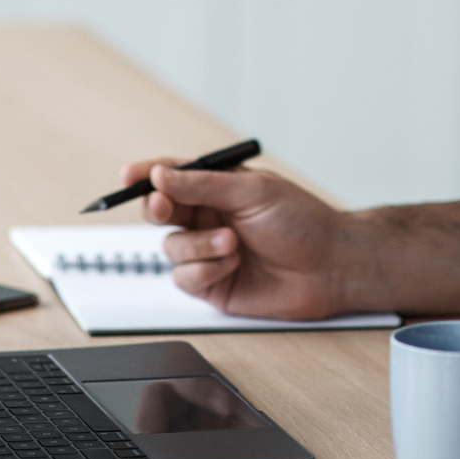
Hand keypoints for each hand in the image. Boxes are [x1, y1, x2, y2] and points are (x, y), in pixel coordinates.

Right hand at [122, 159, 365, 319]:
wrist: (330, 266)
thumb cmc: (302, 221)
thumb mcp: (252, 191)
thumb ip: (202, 185)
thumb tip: (161, 175)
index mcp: (219, 187)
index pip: (172, 177)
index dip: (147, 175)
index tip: (129, 175)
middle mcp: (209, 218)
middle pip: (161, 212)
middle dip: (159, 209)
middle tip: (164, 207)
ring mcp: (209, 252)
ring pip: (170, 247)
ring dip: (198, 245)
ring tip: (232, 243)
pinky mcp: (212, 284)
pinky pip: (184, 278)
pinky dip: (205, 270)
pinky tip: (232, 265)